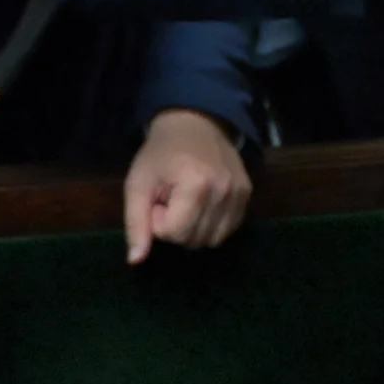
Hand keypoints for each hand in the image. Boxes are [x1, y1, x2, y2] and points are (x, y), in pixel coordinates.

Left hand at [122, 108, 252, 263]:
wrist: (194, 122)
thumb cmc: (160, 153)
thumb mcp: (138, 183)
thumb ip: (136, 222)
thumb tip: (136, 260)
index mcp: (195, 185)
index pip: (174, 234)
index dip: (158, 221)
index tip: (158, 198)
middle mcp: (223, 191)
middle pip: (193, 240)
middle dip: (176, 227)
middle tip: (171, 200)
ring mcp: (239, 193)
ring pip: (212, 240)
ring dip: (194, 228)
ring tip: (187, 203)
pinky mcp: (248, 194)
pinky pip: (228, 230)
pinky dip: (212, 225)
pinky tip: (203, 205)